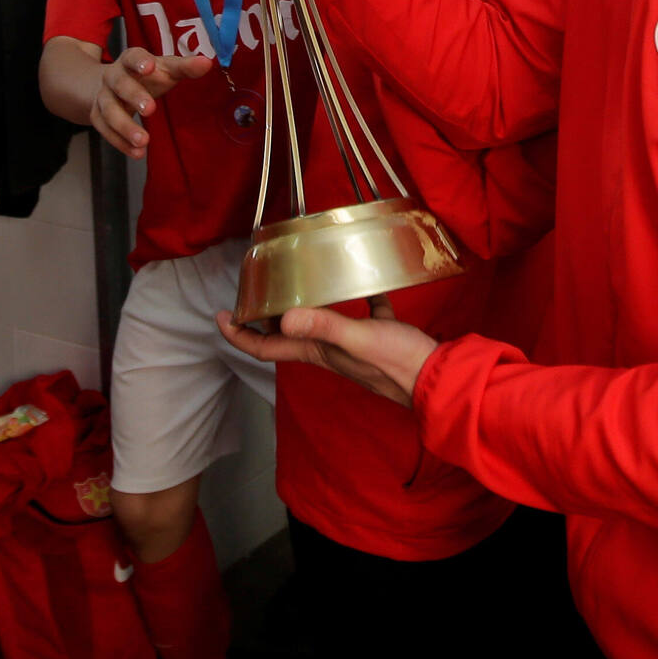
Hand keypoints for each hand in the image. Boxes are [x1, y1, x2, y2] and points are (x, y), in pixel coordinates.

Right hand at [92, 48, 212, 158]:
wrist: (113, 86)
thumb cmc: (147, 77)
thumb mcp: (166, 69)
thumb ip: (185, 67)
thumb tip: (207, 63)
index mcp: (130, 60)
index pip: (132, 56)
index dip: (139, 61)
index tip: (149, 67)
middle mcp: (113, 76)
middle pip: (119, 84)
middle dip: (133, 96)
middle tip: (150, 109)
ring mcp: (103, 97)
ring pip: (108, 110)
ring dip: (124, 126)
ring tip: (143, 141)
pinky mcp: (98, 116)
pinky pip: (105, 130)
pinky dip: (120, 142)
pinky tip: (137, 152)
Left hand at [216, 299, 437, 408]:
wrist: (436, 380)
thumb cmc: (397, 363)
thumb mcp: (358, 339)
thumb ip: (324, 327)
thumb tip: (283, 318)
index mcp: (317, 351)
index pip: (264, 347)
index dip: (238, 334)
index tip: (221, 315)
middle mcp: (329, 350)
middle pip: (285, 335)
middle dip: (264, 318)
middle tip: (253, 290)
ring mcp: (353, 344)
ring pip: (319, 323)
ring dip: (303, 306)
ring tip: (296, 279)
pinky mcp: (379, 335)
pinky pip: (362, 312)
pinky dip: (358, 296)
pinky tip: (363, 278)